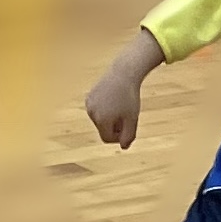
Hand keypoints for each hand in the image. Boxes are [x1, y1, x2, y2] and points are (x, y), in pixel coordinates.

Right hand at [85, 32, 164, 148]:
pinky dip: (105, 109)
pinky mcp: (88, 97)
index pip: (107, 138)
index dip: (119, 137)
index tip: (128, 127)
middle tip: (126, 115)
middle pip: (103, 129)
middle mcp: (92, 113)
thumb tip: (123, 148)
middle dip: (114, 127)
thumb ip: (129, 136)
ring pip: (100, 120)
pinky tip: (114, 100)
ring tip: (120, 107)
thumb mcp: (132, 119)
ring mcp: (89, 104)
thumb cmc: (130, 97)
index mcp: (102, 120)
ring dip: (110, 118)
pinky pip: (97, 110)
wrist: (123, 74)